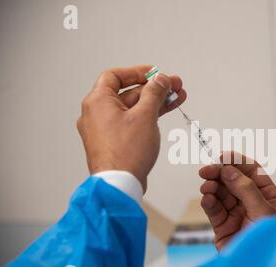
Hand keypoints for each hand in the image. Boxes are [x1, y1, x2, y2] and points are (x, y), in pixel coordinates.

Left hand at [77, 65, 186, 191]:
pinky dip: (148, 117)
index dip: (137, 72)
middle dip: (154, 89)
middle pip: (128, 93)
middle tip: (174, 85)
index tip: (155, 73)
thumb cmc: (126, 152)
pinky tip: (165, 113)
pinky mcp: (115, 142)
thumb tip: (160, 80)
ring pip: (133, 109)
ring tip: (177, 97)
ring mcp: (106, 130)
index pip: (114, 76)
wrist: (120, 184)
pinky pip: (132, 123)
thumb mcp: (145, 115)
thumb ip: (154, 93)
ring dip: (155, 102)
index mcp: (98, 102)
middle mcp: (97, 114)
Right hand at [199, 152, 275, 250]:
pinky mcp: (223, 227)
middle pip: (233, 180)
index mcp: (268, 196)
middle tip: (206, 170)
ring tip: (206, 187)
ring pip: (221, 193)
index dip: (237, 162)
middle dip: (219, 173)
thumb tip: (230, 170)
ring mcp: (237, 214)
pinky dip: (209, 202)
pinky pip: (214, 209)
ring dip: (212, 187)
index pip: (252, 172)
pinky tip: (206, 198)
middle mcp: (252, 203)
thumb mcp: (264, 212)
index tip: (222, 156)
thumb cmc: (272, 241)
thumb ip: (246, 189)